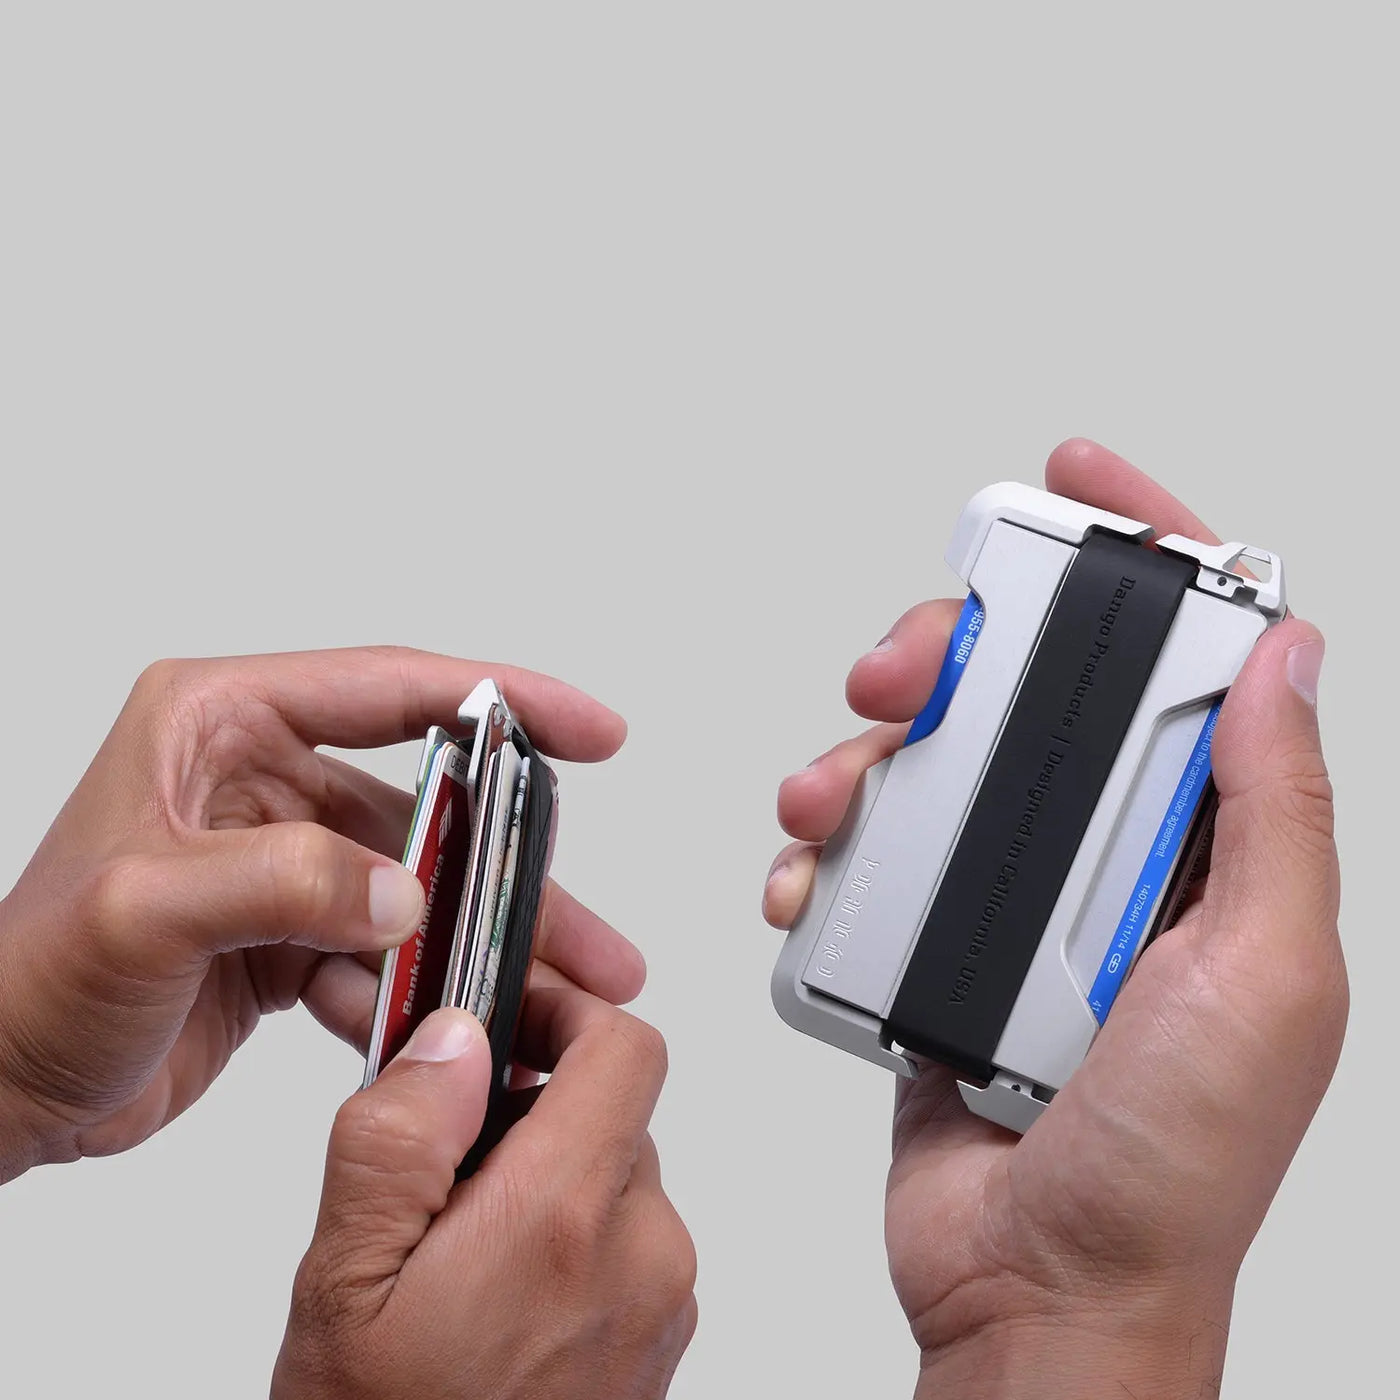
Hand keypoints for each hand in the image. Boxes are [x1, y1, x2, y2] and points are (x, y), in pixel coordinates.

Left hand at [0, 647, 644, 1181]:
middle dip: (513, 868)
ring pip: (422, 883)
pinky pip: (389, 945)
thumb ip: (279, 882)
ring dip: (486, 939)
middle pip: (428, 804)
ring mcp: (282, 856)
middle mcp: (260, 776)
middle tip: (591, 926)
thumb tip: (405, 892)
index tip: (592, 731)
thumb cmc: (25, 984)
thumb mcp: (140, 915)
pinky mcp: (293, 928)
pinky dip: (422, 986)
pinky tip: (442, 1030)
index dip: (504, 701)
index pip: (390, 690)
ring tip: (564, 991)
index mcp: (222, 723)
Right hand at [273, 976, 696, 1399]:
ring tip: (459, 1242)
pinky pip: (624, 1241)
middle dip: (532, 1108)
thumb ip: (401, 1136)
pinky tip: (494, 1290)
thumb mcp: (345, 1279)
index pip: (628, 1047)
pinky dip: (569, 1235)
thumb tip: (454, 1038)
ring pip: (614, 1175)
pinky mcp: (660, 1339)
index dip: (568, 1013)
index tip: (510, 1022)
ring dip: (546, 1176)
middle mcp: (641, 1253)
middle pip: (613, 1109)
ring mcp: (660, 1301)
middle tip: (447, 1151)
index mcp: (567, 1218)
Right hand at [764, 442, 1346, 1397]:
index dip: (1145, 553)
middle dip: (953, 650)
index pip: (1192, 661)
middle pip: (1033, 693)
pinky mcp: (932, 943)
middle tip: (895, 670)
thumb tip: (1285, 655)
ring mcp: (1016, 899)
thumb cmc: (1166, 1169)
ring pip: (931, 763)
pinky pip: (869, 857)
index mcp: (1209, 848)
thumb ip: (1272, 811)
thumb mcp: (1260, 979)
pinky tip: (808, 877)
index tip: (1079, 484)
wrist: (1035, 1290)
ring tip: (825, 798)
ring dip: (863, 754)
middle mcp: (1114, 858)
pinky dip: (825, 850)